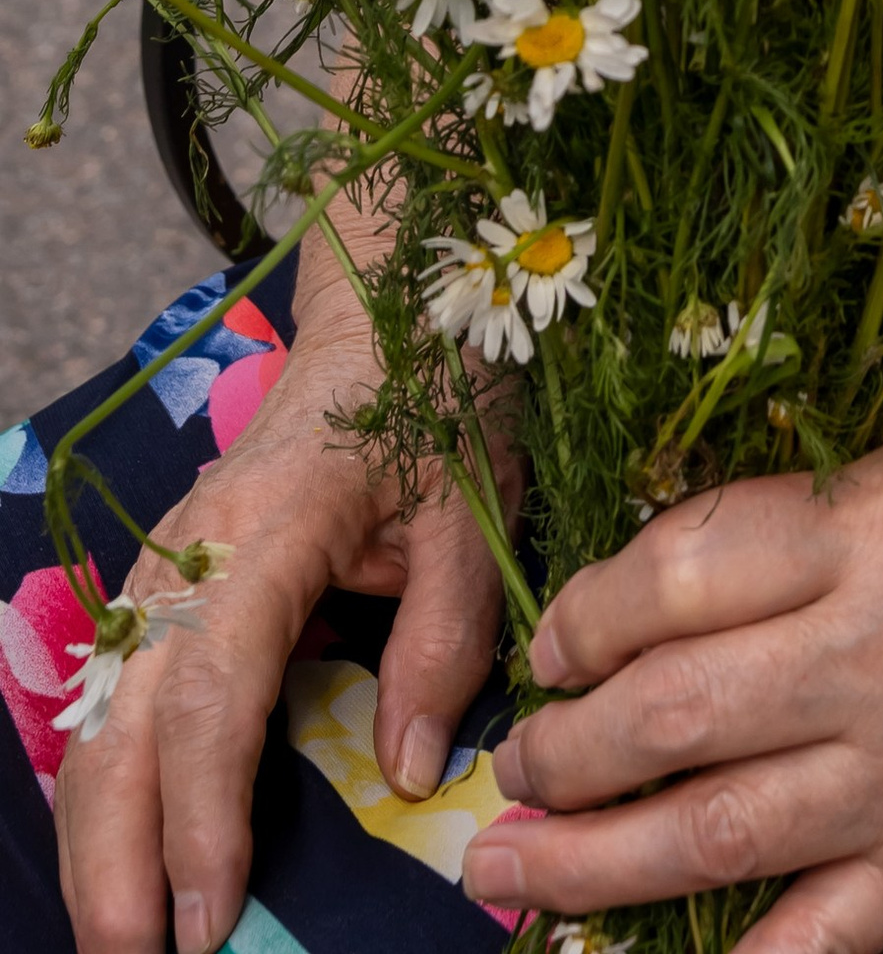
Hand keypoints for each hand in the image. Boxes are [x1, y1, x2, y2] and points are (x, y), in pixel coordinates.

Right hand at [55, 272, 509, 953]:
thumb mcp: (474, 507)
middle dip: (113, 860)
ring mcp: (161, 569)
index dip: (201, 815)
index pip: (211, 694)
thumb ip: (446, 634)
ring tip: (117, 940)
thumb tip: (406, 769)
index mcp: (265, 530)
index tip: (207, 917)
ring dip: (93, 837)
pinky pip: (112, 699)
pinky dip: (104, 786)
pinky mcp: (161, 587)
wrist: (383, 308)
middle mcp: (187, 554)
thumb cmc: (436, 399)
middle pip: (120, 724)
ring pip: (95, 719)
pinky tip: (119, 859)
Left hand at [462, 387, 882, 951]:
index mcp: (871, 525)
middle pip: (675, 713)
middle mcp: (881, 654)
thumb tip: (636, 569)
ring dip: (590, 861)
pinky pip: (816, 941)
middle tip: (516, 759)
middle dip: (566, 747)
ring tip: (510, 867)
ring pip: (715, 836)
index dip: (585, 612)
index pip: (678, 573)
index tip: (552, 638)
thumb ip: (784, 498)